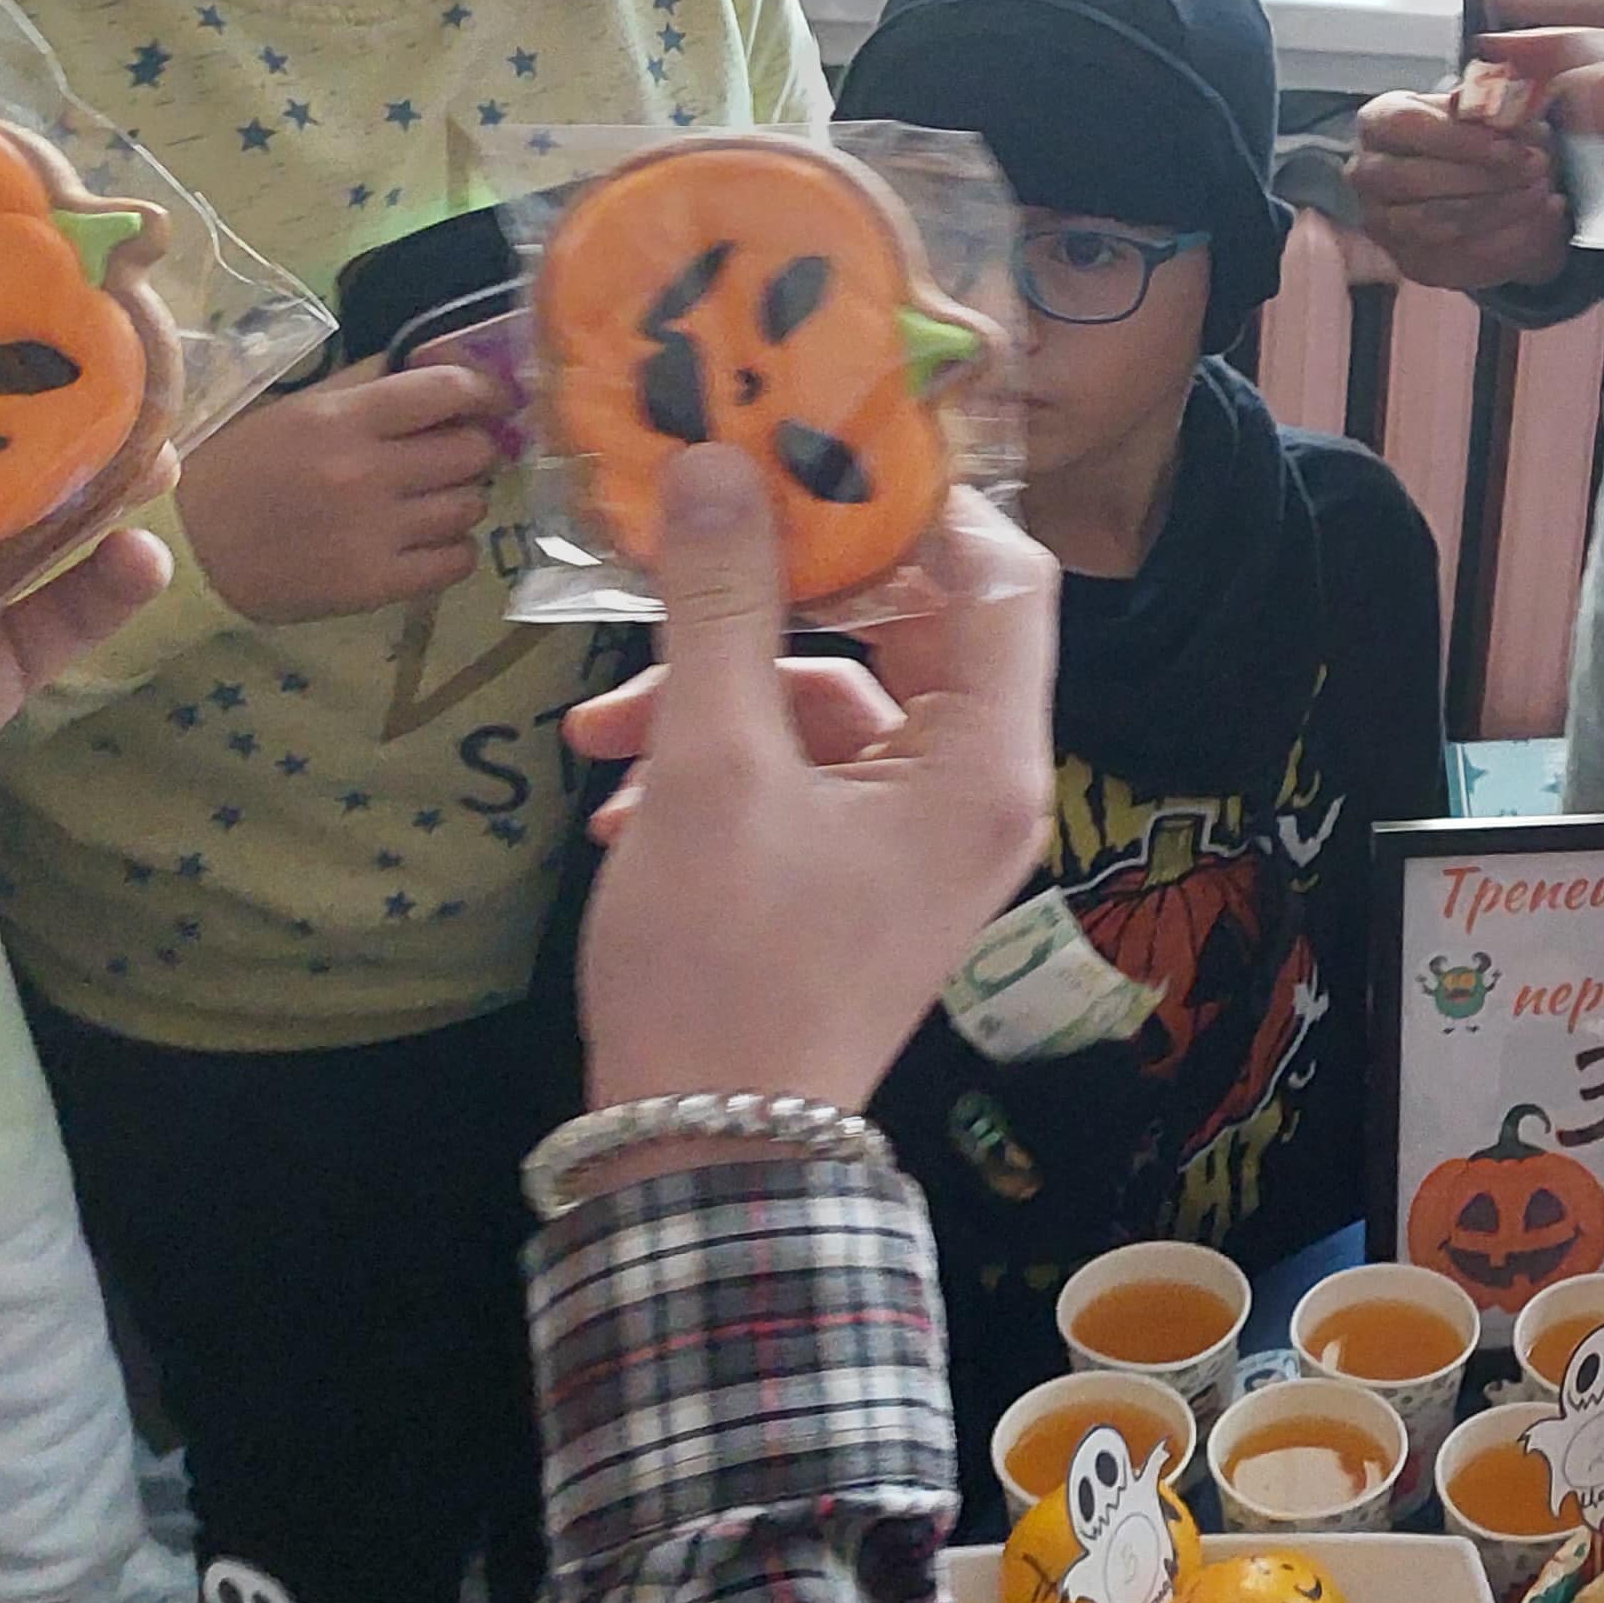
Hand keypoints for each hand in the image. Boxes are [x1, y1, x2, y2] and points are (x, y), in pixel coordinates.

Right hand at [175, 357, 503, 621]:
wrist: (186, 547)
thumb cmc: (244, 467)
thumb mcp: (299, 408)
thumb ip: (371, 384)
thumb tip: (446, 361)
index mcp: (342, 418)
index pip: (449, 390)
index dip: (486, 391)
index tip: (492, 401)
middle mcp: (364, 472)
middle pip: (473, 451)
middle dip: (471, 450)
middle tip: (450, 458)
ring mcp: (372, 532)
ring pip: (471, 506)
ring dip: (462, 500)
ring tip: (430, 501)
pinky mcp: (373, 585)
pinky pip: (457, 561)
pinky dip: (454, 549)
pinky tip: (427, 542)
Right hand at [561, 448, 1053, 1140]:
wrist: (701, 1153)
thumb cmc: (725, 962)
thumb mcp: (712, 767)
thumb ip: (720, 607)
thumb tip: (720, 465)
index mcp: (986, 760)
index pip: (1003, 574)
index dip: (918, 502)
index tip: (814, 449)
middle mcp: (976, 789)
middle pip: (910, 629)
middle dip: (780, 596)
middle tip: (694, 541)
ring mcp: (919, 834)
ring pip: (831, 702)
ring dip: (715, 692)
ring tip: (600, 728)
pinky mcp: (859, 869)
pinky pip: (802, 771)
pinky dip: (716, 763)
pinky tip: (616, 796)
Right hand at [1346, 87, 1567, 291]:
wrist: (1477, 183)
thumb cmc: (1475, 137)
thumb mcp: (1485, 111)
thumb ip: (1491, 105)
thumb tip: (1501, 104)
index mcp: (1378, 123)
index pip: (1407, 126)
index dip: (1462, 139)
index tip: (1512, 148)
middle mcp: (1367, 174)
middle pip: (1419, 180)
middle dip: (1486, 177)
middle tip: (1539, 168)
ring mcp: (1383, 223)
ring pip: (1440, 222)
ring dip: (1500, 208)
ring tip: (1543, 191)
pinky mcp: (1412, 260)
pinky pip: (1461, 256)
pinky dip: (1510, 238)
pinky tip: (1543, 217)